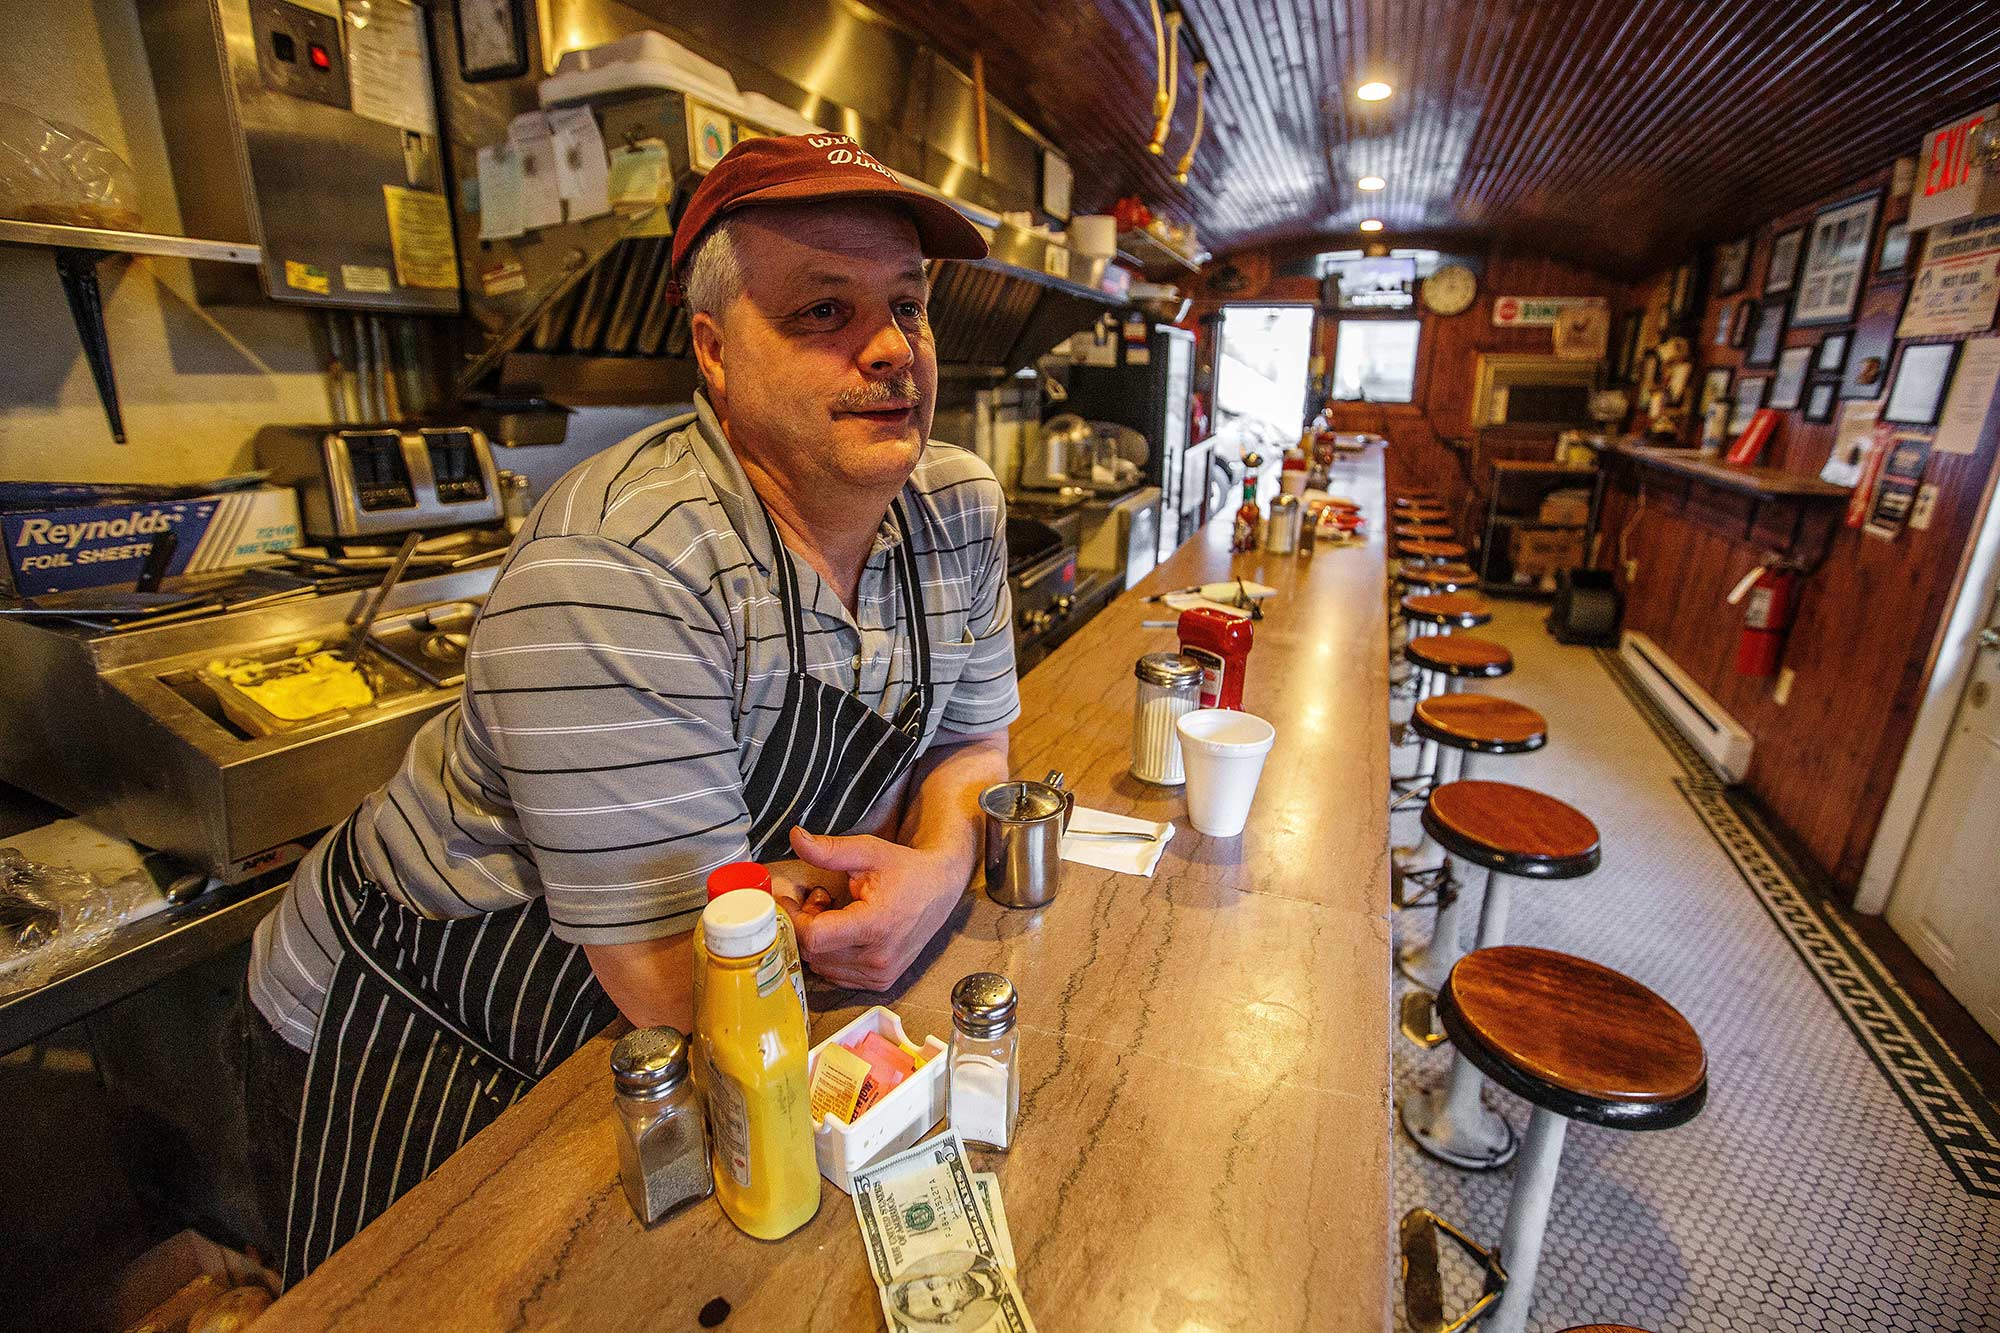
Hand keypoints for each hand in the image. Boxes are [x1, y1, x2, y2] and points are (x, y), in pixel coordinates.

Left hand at [787, 827, 964, 990]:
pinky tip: (845, 932)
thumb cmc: (906, 870)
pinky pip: (837, 975)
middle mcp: (878, 956)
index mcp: (875, 925)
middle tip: (818, 899)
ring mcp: (880, 973)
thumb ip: (829, 850)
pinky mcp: (881, 981)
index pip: (814, 937)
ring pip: (821, 966)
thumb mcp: (868, 852)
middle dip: (805, 925)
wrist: (941, 889)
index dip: (794, 919)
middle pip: (814, 952)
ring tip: (835, 913)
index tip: (789, 901)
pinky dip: (831, 955)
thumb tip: (796, 838)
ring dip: (818, 941)